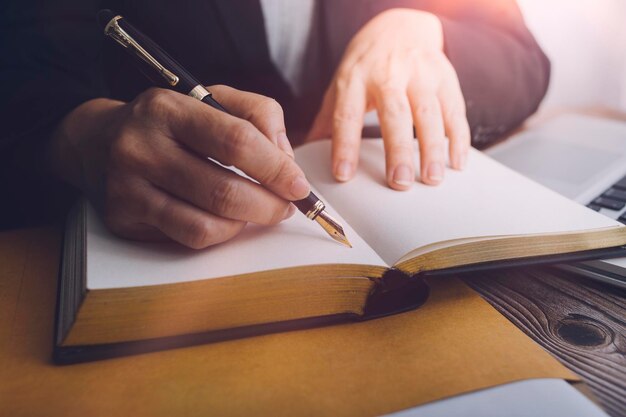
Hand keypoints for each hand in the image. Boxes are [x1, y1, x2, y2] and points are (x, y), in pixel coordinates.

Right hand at [48, 85, 308, 248]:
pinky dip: (222, 233)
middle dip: (269, 204)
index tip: (299, 185)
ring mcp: (127, 186)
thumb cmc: (170, 124)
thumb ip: (259, 115)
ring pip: (208, 223)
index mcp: (168, 108)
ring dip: (249, 222)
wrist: (98, 142)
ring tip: (262, 211)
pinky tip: (229, 220)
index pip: (235, 140)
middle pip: (224, 190)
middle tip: (287, 206)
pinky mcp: (124, 218)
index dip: (276, 168)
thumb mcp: (213, 99)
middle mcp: (141, 146)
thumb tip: (286, 160)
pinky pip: (189, 237)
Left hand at [307, 9, 469, 188]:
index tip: (344, 175)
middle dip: (398, 150)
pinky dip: (457, 138)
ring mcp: (420, 74)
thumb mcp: (340, 84)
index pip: (347, 116)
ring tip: (431, 178)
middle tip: (399, 182)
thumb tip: (305, 153)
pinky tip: (456, 162)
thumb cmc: (366, 64)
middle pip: (395, 114)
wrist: (399, 26)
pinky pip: (454, 110)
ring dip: (432, 148)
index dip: (344, 146)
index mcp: (355, 79)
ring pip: (429, 113)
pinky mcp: (446, 77)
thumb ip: (326, 120)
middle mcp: (389, 74)